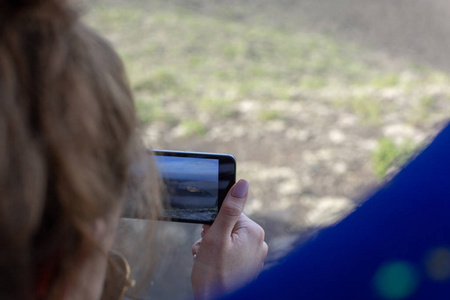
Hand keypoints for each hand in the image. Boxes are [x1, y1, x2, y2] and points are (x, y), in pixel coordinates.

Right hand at [191, 179, 268, 299]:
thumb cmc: (213, 274)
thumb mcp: (216, 236)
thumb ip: (229, 209)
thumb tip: (242, 184)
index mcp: (254, 232)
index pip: (230, 214)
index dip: (214, 224)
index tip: (209, 236)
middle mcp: (259, 244)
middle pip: (228, 227)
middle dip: (212, 237)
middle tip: (206, 251)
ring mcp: (254, 258)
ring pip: (227, 241)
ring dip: (212, 248)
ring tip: (206, 262)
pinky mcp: (248, 268)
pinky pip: (231, 254)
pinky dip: (219, 258)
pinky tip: (212, 268)